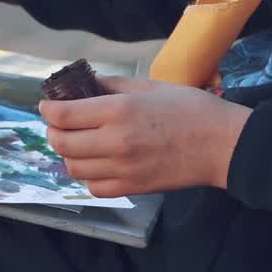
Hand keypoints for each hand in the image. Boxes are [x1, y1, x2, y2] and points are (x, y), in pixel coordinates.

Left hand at [41, 77, 251, 197]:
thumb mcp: (149, 86)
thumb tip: (85, 84)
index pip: (63, 115)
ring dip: (68, 154)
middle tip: (59, 123)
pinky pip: (95, 187)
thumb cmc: (191, 109)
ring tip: (76, 142)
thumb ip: (113, 85)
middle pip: (62, 142)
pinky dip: (88, 176)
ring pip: (74, 167)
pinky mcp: (134, 187)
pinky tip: (96, 163)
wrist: (224, 145)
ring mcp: (123, 168)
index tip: (47, 105)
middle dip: (53, 131)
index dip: (48, 109)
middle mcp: (115, 141)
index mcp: (118, 111)